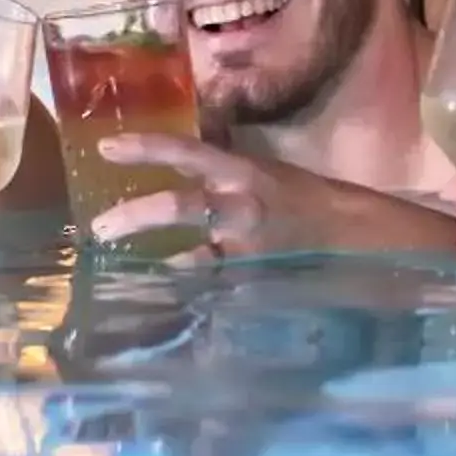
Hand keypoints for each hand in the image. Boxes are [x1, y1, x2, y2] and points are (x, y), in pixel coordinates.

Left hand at [89, 132, 454, 263]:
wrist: (357, 235)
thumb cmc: (303, 200)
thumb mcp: (260, 174)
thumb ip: (215, 176)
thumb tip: (168, 173)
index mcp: (243, 172)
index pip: (186, 152)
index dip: (145, 147)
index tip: (104, 147)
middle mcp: (241, 206)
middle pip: (179, 207)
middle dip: (133, 218)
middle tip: (98, 229)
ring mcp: (249, 247)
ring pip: (193, 259)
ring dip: (159, 269)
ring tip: (127, 281)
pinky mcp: (257, 279)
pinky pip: (216, 290)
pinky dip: (193, 298)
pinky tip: (169, 307)